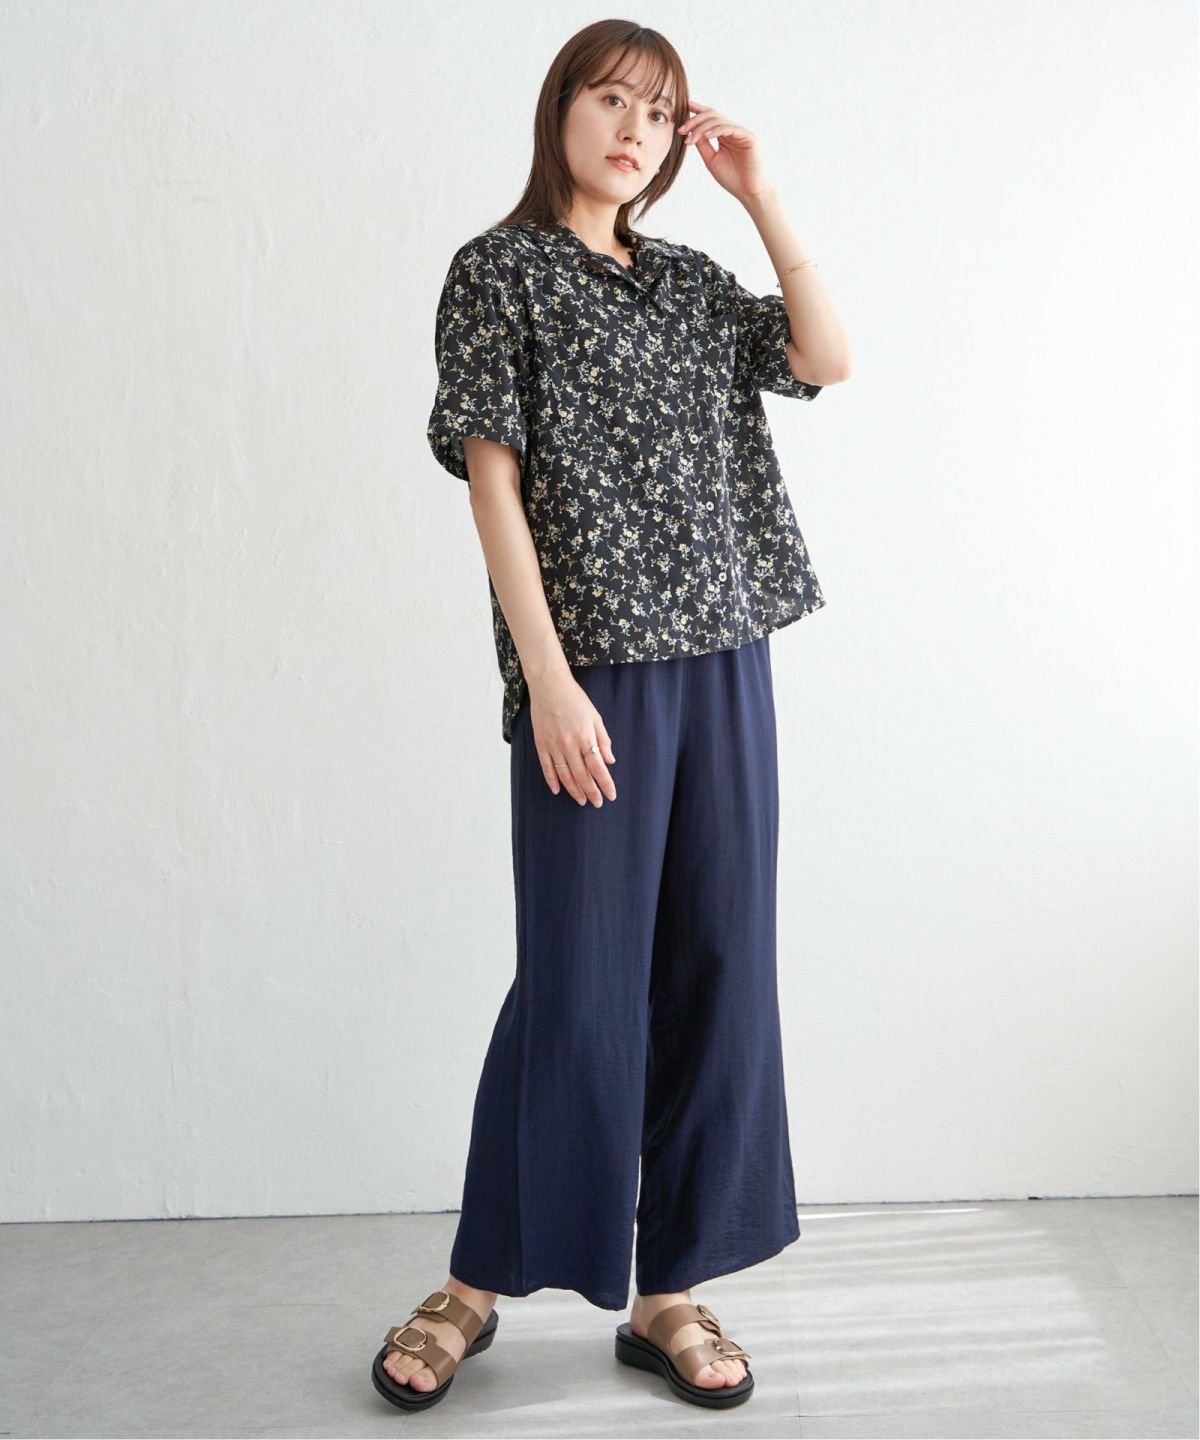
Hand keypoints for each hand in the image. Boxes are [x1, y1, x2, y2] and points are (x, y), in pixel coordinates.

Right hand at [528, 673, 616, 806]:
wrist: (549, 686)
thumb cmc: (575, 699)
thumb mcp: (595, 717)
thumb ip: (603, 740)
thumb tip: (609, 761)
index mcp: (585, 737)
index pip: (598, 767)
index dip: (605, 783)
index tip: (611, 795)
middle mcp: (569, 744)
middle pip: (582, 775)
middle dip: (591, 792)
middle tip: (597, 803)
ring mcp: (553, 746)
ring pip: (565, 775)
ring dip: (574, 790)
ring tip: (582, 801)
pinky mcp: (541, 744)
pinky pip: (547, 768)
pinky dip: (552, 781)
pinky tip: (558, 791)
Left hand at [677, 101, 775, 202]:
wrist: (748, 192)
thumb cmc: (732, 179)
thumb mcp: (711, 160)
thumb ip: (702, 145)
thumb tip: (690, 132)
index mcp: (724, 135)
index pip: (709, 118)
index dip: (697, 110)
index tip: (683, 107)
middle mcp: (732, 131)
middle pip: (712, 115)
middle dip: (695, 120)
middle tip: (681, 130)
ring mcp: (740, 133)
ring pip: (718, 120)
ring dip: (701, 128)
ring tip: (690, 138)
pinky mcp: (748, 137)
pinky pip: (730, 128)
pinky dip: (716, 130)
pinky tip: (706, 136)